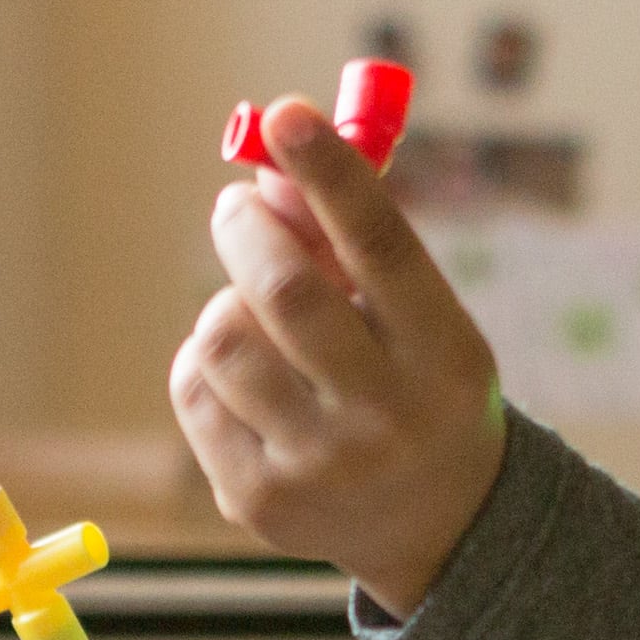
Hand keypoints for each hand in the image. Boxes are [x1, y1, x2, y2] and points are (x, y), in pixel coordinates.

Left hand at [175, 95, 508, 613]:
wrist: (441, 526)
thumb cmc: (418, 384)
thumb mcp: (419, 315)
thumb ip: (352, 241)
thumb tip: (268, 162)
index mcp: (444, 354)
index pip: (380, 246)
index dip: (329, 173)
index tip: (284, 113)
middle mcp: (387, 416)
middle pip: (285, 293)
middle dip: (246, 228)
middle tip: (236, 207)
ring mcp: (319, 466)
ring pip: (225, 338)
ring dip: (226, 300)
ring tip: (250, 308)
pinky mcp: (259, 500)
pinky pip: (195, 388)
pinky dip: (205, 359)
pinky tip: (241, 372)